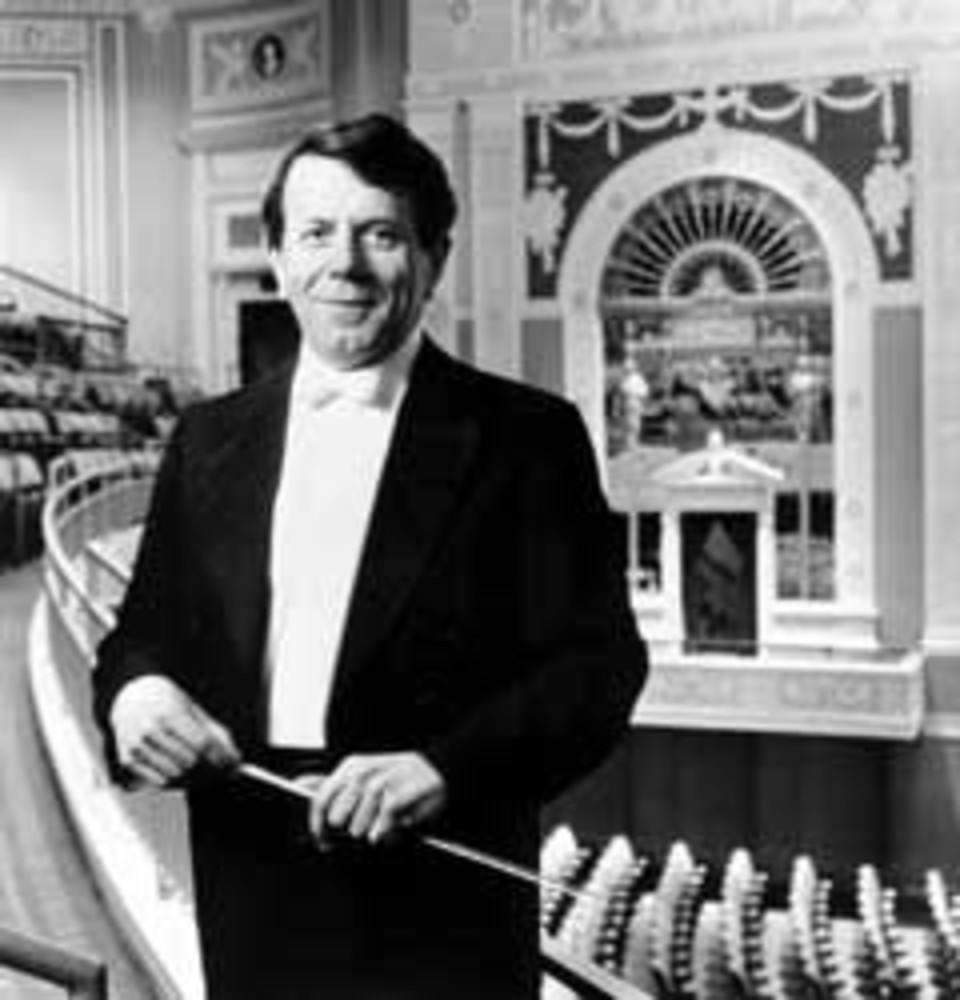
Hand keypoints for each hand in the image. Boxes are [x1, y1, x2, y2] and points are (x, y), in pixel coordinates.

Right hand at [109, 675, 239, 786]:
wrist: (131, 697)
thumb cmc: (165, 701)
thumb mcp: (191, 707)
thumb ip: (212, 731)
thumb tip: (233, 755)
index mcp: (168, 712)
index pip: (201, 743)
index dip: (221, 756)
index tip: (234, 763)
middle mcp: (149, 730)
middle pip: (190, 761)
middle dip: (213, 770)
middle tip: (227, 772)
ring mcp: (136, 747)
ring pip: (176, 775)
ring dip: (198, 779)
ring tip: (211, 774)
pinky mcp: (128, 760)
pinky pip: (159, 781)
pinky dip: (179, 783)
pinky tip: (190, 776)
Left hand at [301, 752, 446, 847]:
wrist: (436, 773)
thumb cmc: (398, 779)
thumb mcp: (361, 777)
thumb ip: (332, 782)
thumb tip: (299, 782)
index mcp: (351, 767)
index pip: (321, 798)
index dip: (318, 824)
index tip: (321, 840)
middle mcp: (363, 772)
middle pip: (338, 815)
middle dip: (345, 829)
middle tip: (358, 830)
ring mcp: (382, 781)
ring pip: (358, 822)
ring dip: (366, 830)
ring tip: (375, 828)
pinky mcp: (401, 793)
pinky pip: (382, 820)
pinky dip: (382, 830)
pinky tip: (384, 832)